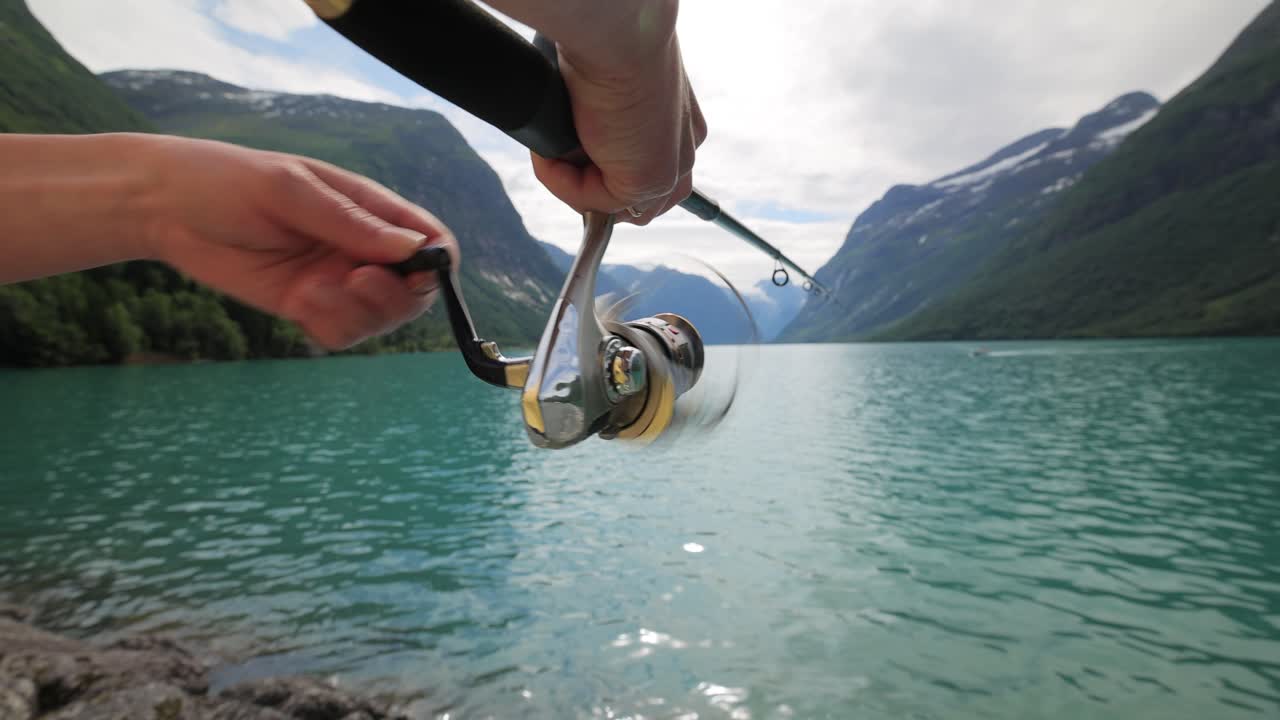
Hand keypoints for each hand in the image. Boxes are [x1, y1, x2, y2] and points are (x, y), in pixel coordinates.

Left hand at [141, 137, 456, 349]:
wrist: (164, 207)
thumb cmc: (226, 181)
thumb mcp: (289, 191)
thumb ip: (350, 222)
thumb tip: (413, 249)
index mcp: (369, 208)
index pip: (431, 241)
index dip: (436, 265)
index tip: (414, 275)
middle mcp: (361, 248)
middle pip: (413, 291)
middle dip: (392, 298)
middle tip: (354, 282)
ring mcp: (336, 280)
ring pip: (379, 319)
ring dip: (356, 315)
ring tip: (311, 293)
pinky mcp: (308, 306)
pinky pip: (341, 333)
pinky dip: (329, 327)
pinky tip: (299, 305)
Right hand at [530, 17, 706, 224]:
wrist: (618, 32)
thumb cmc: (608, 44)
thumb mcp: (606, 87)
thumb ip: (602, 119)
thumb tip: (572, 138)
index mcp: (680, 125)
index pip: (646, 172)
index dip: (602, 170)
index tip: (570, 152)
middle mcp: (684, 149)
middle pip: (633, 198)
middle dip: (588, 183)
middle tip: (558, 152)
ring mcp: (671, 170)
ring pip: (614, 204)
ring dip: (573, 184)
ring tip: (553, 149)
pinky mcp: (648, 182)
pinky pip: (593, 202)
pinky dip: (561, 182)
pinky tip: (552, 152)